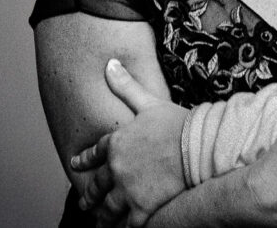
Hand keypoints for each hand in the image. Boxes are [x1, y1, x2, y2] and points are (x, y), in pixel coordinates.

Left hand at [71, 59, 187, 226]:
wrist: (200, 147)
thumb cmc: (179, 124)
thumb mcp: (151, 102)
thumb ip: (127, 86)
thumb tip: (109, 64)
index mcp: (118, 142)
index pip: (95, 152)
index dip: (85, 159)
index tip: (76, 163)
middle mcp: (117, 168)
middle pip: (97, 186)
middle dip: (90, 196)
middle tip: (85, 203)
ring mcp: (128, 190)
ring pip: (108, 209)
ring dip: (102, 216)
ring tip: (99, 222)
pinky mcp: (143, 208)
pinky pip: (127, 223)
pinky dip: (123, 227)